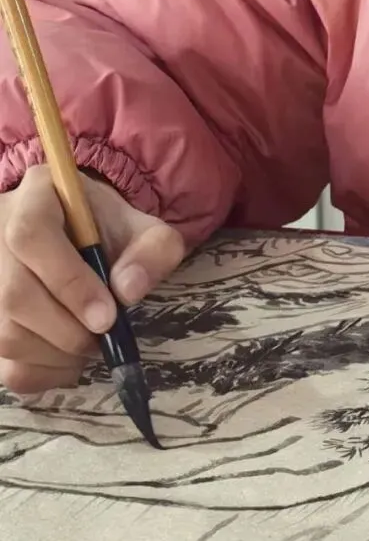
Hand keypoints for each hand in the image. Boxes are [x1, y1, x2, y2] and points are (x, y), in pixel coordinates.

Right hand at [0, 165, 184, 395]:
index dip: (69, 282)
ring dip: (57, 354)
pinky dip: (42, 373)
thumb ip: (151, 250)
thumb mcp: (141, 227)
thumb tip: (128, 290)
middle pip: (14, 294)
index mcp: (34, 197)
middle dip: (68, 329)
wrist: (77, 235)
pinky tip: (69, 360)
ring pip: (4, 334)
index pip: (32, 236)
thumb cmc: (106, 230)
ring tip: (91, 343)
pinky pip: (2, 366)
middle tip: (105, 336)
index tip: (108, 317)